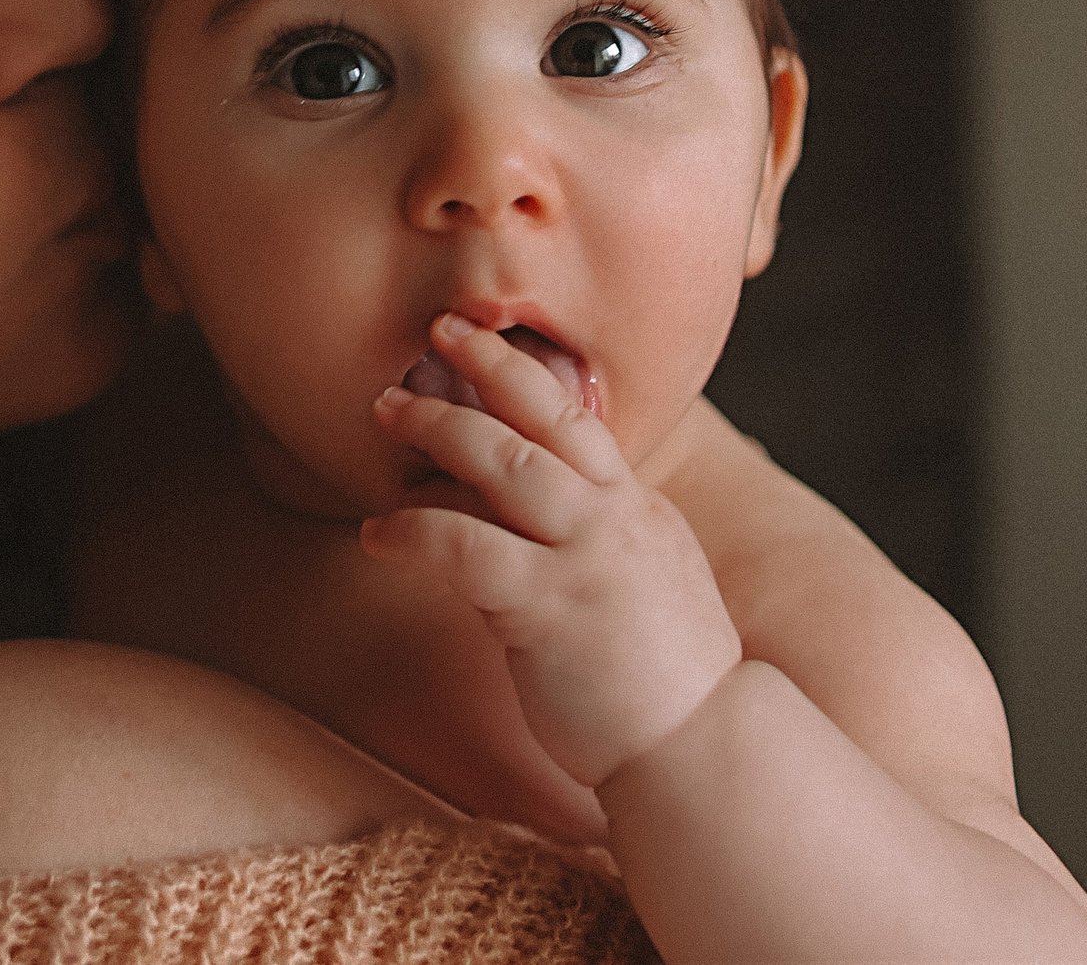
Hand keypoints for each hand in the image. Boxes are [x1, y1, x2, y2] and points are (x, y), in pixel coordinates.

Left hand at [359, 313, 741, 789]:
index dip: (527, 376)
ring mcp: (587, 559)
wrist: (707, 752)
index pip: (581, 422)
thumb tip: (522, 523)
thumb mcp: (644, 587)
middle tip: (436, 334)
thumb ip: (595, 544)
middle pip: (547, 416)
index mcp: (640, 513)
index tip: (481, 343)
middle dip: (487, 366)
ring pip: (507, 463)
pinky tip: (379, 533)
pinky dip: (414, 531)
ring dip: (441, 428)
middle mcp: (618, 520)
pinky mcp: (551, 608)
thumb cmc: (662, 685)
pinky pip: (466, 548)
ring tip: (386, 412)